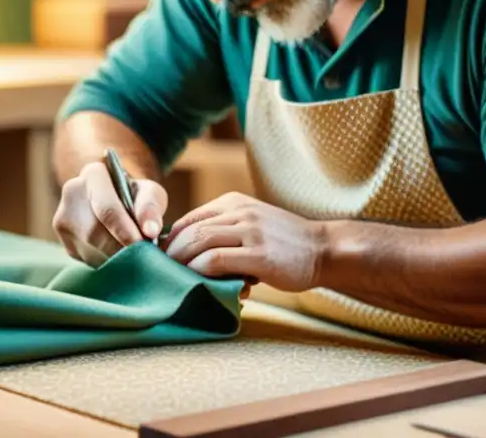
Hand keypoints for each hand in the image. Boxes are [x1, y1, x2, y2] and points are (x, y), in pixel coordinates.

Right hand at [52, 160, 167, 265]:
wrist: (115, 200)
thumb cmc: (136, 195)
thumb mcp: (150, 192)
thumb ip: (151, 207)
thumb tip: (150, 231)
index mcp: (93, 175)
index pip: (106, 208)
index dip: (124, 230)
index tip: (142, 245)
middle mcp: (72, 193)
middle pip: (96, 232)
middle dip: (121, 248)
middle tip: (144, 256)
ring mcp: (63, 219)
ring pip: (91, 249)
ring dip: (115, 258)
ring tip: (135, 255)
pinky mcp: (66, 243)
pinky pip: (88, 260)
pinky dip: (107, 263)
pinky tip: (119, 256)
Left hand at [162, 192, 326, 292]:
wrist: (322, 249)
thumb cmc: (285, 243)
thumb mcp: (252, 224)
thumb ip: (226, 232)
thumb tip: (190, 255)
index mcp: (235, 202)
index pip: (190, 218)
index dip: (171, 240)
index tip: (164, 260)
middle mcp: (240, 211)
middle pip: (190, 230)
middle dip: (170, 254)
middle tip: (162, 273)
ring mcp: (251, 231)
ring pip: (200, 242)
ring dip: (182, 263)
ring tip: (175, 280)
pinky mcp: (259, 254)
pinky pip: (217, 259)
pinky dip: (201, 271)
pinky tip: (198, 282)